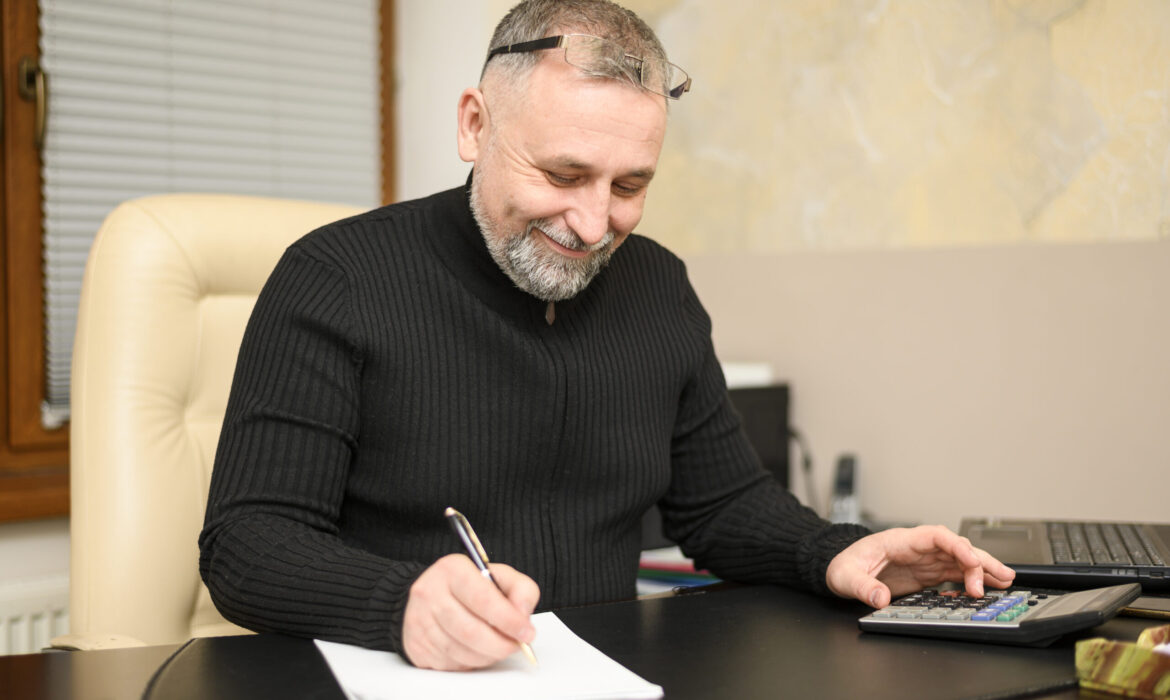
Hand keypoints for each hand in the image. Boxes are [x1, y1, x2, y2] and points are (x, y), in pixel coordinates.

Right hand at [402, 553, 539, 670]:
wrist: (430, 595)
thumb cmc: (469, 587)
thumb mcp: (498, 575)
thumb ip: (520, 589)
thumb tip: (523, 614)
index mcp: (452, 569)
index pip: (483, 598)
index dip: (508, 620)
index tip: (526, 632)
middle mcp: (430, 593)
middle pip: (470, 631)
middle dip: (500, 645)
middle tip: (516, 646)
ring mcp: (419, 620)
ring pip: (460, 652)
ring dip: (487, 656)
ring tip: (498, 648)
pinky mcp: (415, 644)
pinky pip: (449, 664)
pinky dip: (470, 663)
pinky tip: (478, 652)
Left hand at [825, 525, 1014, 608]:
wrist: (840, 569)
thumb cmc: (841, 565)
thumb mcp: (845, 576)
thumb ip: (862, 586)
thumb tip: (880, 598)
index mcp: (900, 541)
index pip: (935, 536)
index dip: (956, 546)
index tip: (972, 560)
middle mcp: (917, 548)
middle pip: (955, 547)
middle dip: (979, 560)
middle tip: (1001, 576)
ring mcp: (923, 561)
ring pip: (960, 560)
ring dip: (983, 569)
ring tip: (1006, 580)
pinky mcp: (925, 574)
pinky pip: (954, 574)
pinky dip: (972, 579)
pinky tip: (986, 588)